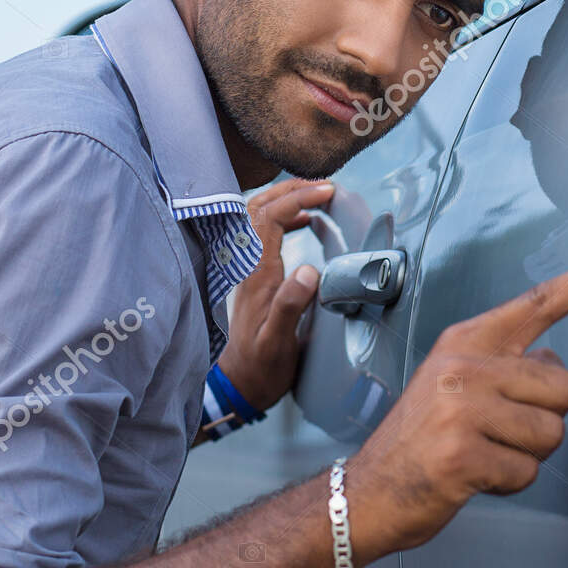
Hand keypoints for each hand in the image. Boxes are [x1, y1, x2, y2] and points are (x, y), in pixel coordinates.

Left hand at [215, 178, 333, 412]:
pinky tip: (303, 221)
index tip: (327, 191)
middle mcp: (247, 265)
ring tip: (316, 194)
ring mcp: (247, 268)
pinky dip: (283, 216)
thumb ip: (291, 305)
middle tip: (324, 184)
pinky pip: (262, 231)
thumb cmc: (261, 366)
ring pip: (257, 216)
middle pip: (259, 207)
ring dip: (285, 198)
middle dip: (291, 188)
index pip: (271, 217)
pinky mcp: (252, 274)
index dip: (299, 197)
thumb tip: (310, 271)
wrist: (240, 383)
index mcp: (257, 274)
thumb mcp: (279, 342)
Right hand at [345, 243, 567, 562]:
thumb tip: (554, 367)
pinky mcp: (462, 454)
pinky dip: (509, 482)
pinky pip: (527, 471)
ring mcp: (460, 409)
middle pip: (564, 388)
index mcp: (464, 342)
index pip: (536, 304)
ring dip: (527, 455)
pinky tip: (475, 476)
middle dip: (546, 419)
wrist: (369, 491)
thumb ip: (504, 366)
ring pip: (551, 433)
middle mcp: (463, 367)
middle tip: (499, 431)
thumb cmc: (419, 440)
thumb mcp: (453, 382)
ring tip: (484, 453)